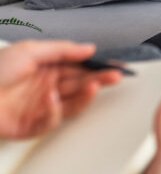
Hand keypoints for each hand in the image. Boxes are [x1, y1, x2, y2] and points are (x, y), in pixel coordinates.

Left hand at [0, 40, 122, 138]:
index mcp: (48, 66)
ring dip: (86, 95)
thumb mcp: (31, 50)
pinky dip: (53, 110)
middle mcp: (47, 85)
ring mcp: (40, 105)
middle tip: (116, 76)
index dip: (98, 65)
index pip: (80, 66)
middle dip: (99, 79)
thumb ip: (63, 50)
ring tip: (95, 85)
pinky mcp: (30, 125)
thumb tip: (89, 48)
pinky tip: (52, 99)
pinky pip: (50, 120)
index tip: (116, 65)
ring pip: (71, 102)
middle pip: (80, 83)